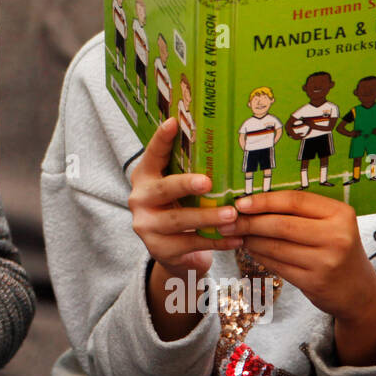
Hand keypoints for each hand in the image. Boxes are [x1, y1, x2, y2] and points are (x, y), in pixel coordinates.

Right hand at [128, 118, 240, 277]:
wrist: (173, 252)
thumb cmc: (182, 209)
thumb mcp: (179, 189)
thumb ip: (189, 172)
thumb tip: (225, 147)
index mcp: (145, 176)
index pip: (152, 155)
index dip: (161, 139)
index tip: (174, 122)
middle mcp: (139, 199)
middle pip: (163, 190)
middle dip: (185, 185)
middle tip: (206, 182)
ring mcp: (146, 226)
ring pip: (178, 220)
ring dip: (207, 217)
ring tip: (232, 214)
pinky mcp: (158, 249)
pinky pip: (190, 243)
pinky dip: (216, 242)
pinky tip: (236, 238)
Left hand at [230, 190, 375, 365]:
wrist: (359, 291)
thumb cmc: (337, 248)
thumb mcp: (330, 224)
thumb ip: (300, 212)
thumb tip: (251, 201)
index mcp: (341, 213)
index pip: (294, 200)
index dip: (264, 200)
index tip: (240, 202)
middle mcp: (337, 236)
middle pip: (281, 225)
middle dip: (249, 222)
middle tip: (228, 221)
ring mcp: (327, 262)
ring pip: (276, 247)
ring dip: (251, 240)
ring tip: (236, 234)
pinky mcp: (315, 282)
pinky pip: (277, 265)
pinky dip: (260, 256)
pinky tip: (250, 249)